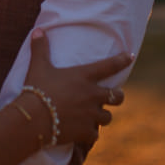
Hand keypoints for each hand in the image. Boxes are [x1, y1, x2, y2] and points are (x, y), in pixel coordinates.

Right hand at [22, 31, 131, 147]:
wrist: (33, 118)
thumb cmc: (37, 89)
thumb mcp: (38, 66)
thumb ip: (40, 48)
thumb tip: (37, 30)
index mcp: (84, 77)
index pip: (109, 66)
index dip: (122, 60)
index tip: (130, 57)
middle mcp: (92, 95)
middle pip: (118, 97)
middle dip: (117, 96)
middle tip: (112, 97)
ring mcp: (91, 114)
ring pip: (107, 117)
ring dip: (102, 116)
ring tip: (94, 117)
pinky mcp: (86, 131)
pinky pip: (94, 134)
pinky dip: (89, 134)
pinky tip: (83, 134)